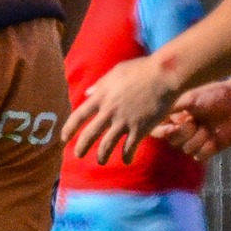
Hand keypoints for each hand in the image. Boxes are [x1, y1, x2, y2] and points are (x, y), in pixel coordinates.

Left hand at [64, 56, 180, 164]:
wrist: (166, 74)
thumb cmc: (142, 69)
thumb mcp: (116, 72)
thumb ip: (100, 84)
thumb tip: (87, 93)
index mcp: (101, 96)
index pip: (78, 115)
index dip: (69, 128)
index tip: (63, 138)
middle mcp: (109, 111)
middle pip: (89, 134)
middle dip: (81, 147)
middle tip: (78, 155)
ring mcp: (124, 121)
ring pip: (107, 145)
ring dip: (102, 156)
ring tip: (101, 161)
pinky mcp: (140, 128)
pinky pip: (129, 147)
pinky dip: (127, 156)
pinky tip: (127, 160)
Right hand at [154, 79, 230, 160]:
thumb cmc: (213, 95)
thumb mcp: (189, 99)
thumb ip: (169, 108)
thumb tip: (152, 115)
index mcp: (175, 117)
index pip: (158, 130)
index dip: (162, 132)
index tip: (171, 128)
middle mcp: (184, 129)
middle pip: (172, 141)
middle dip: (183, 133)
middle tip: (194, 122)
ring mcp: (196, 139)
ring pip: (186, 149)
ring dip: (197, 139)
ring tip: (208, 128)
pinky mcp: (210, 148)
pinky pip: (199, 156)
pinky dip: (206, 148)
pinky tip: (213, 138)